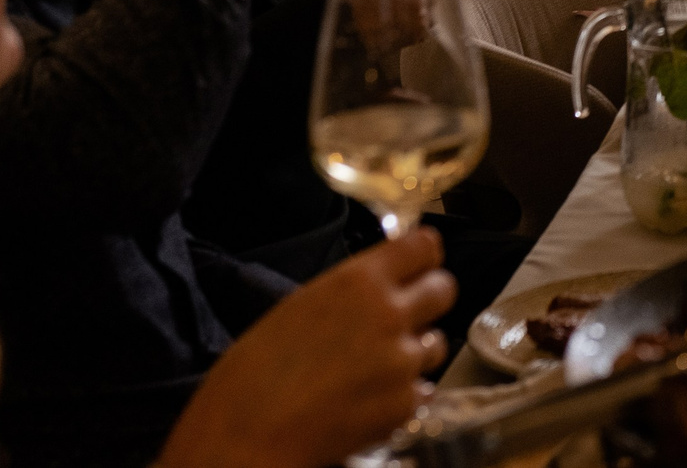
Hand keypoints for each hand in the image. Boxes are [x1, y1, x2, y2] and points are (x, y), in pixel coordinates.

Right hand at [156, 228, 456, 467]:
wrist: (243, 441)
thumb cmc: (250, 380)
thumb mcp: (298, 309)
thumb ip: (348, 293)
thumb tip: (375, 287)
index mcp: (358, 281)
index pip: (425, 245)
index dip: (421, 256)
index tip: (416, 264)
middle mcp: (389, 314)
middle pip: (444, 288)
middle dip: (427, 300)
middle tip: (403, 316)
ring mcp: (402, 361)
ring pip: (436, 343)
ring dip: (414, 351)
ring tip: (372, 369)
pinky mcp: (405, 404)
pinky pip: (421, 390)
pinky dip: (402, 395)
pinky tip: (368, 401)